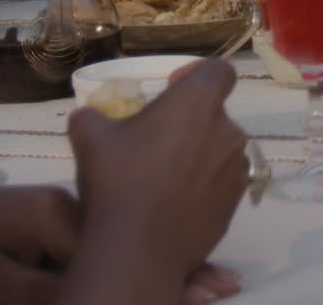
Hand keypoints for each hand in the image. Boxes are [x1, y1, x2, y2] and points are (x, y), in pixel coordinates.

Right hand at [63, 58, 247, 304]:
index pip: (219, 71)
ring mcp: (235, 172)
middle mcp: (227, 131)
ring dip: (199, 155)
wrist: (137, 250)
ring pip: (220, 151)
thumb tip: (87, 116)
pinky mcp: (234, 208)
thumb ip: (92, 116)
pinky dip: (203, 188)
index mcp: (199, 101)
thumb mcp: (89, 135)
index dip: (197, 74)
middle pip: (216, 115)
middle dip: (191, 122)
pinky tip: (173, 204)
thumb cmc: (118, 179)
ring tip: (164, 177)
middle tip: (158, 141)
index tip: (172, 89)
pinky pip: (220, 185)